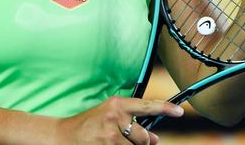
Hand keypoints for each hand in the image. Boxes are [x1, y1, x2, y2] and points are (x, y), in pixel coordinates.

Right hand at [54, 96, 183, 144]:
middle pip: (144, 136)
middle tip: (126, 141)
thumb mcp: (108, 116)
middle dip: (142, 142)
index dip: (165, 108)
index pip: (147, 105)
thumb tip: (156, 138)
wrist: (64, 136)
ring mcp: (111, 134)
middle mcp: (115, 117)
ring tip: (113, 142)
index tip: (180, 111)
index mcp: (117, 104)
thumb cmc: (88, 125)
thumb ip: (131, 123)